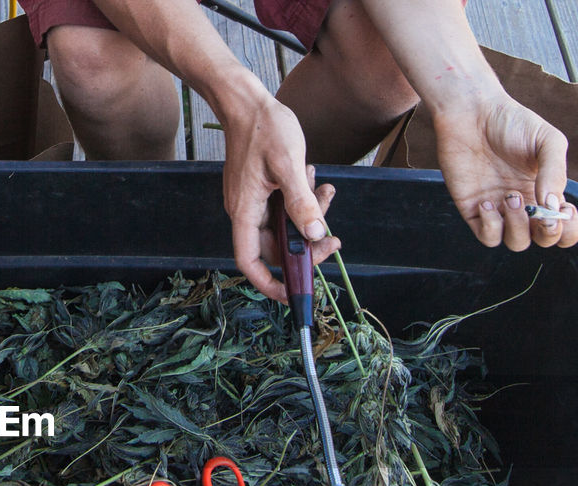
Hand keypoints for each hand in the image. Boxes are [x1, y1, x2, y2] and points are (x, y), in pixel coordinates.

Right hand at [221, 90, 340, 302]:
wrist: (246, 100)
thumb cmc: (263, 127)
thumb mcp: (288, 164)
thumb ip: (301, 202)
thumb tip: (315, 235)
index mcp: (244, 212)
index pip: (251, 262)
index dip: (270, 283)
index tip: (293, 292)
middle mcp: (246, 212)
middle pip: (275, 247)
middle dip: (306, 244)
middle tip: (333, 237)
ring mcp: (253, 202)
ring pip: (285, 227)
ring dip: (310, 217)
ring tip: (327, 193)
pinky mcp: (262, 191)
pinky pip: (285, 208)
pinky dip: (304, 201)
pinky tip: (316, 181)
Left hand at [433, 93, 577, 249]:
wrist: (472, 113)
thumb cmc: (512, 123)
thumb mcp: (547, 140)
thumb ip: (555, 172)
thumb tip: (552, 205)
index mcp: (544, 190)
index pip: (563, 226)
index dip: (568, 229)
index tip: (564, 210)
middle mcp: (524, 204)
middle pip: (542, 240)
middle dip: (547, 234)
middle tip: (540, 212)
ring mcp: (498, 209)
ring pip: (516, 242)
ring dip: (517, 226)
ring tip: (510, 196)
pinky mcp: (473, 209)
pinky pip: (487, 236)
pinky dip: (491, 226)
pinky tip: (487, 202)